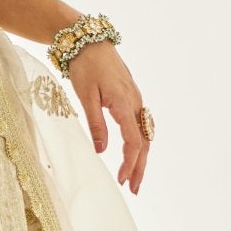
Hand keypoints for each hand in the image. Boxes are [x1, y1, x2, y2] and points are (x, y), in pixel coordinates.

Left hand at [67, 41, 150, 192]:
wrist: (89, 41)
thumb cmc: (85, 66)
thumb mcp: (85, 96)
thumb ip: (95, 123)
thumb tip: (101, 151)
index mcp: (124, 104)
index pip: (133, 141)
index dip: (129, 163)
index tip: (122, 180)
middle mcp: (135, 103)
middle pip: (144, 142)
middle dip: (140, 167)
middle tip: (133, 189)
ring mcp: (136, 99)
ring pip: (145, 134)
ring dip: (141, 157)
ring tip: (134, 176)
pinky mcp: (132, 96)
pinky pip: (141, 124)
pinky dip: (140, 142)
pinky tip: (134, 152)